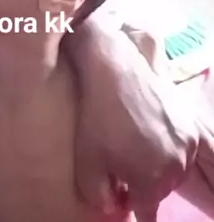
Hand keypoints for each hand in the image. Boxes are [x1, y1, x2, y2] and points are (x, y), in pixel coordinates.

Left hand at [69, 18, 197, 214]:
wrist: (115, 70)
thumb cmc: (97, 116)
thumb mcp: (87, 162)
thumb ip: (99, 197)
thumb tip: (114, 208)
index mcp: (152, 182)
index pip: (148, 213)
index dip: (135, 208)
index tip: (126, 199)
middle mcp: (176, 167)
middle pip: (162, 190)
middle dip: (145, 185)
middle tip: (124, 168)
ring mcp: (187, 144)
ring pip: (175, 170)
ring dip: (160, 167)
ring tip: (137, 148)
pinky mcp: (191, 123)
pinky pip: (188, 148)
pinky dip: (173, 149)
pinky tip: (154, 137)